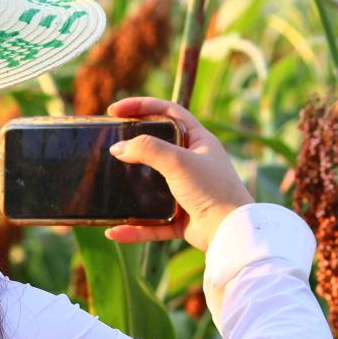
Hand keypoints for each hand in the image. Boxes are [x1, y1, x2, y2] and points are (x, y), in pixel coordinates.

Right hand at [104, 97, 252, 252]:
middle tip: (108, 143)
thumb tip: (118, 148)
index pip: (168, 112)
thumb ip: (147, 149)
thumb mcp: (179, 161)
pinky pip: (151, 223)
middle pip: (156, 147)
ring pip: (150, 186)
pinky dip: (133, 228)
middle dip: (131, 145)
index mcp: (198, 141)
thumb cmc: (212, 189)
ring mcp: (185, 191)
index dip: (141, 106)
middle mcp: (192, 163)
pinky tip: (114, 231)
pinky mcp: (180, 218)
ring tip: (106, 182)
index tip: (115, 110)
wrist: (231, 232)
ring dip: (128, 188)